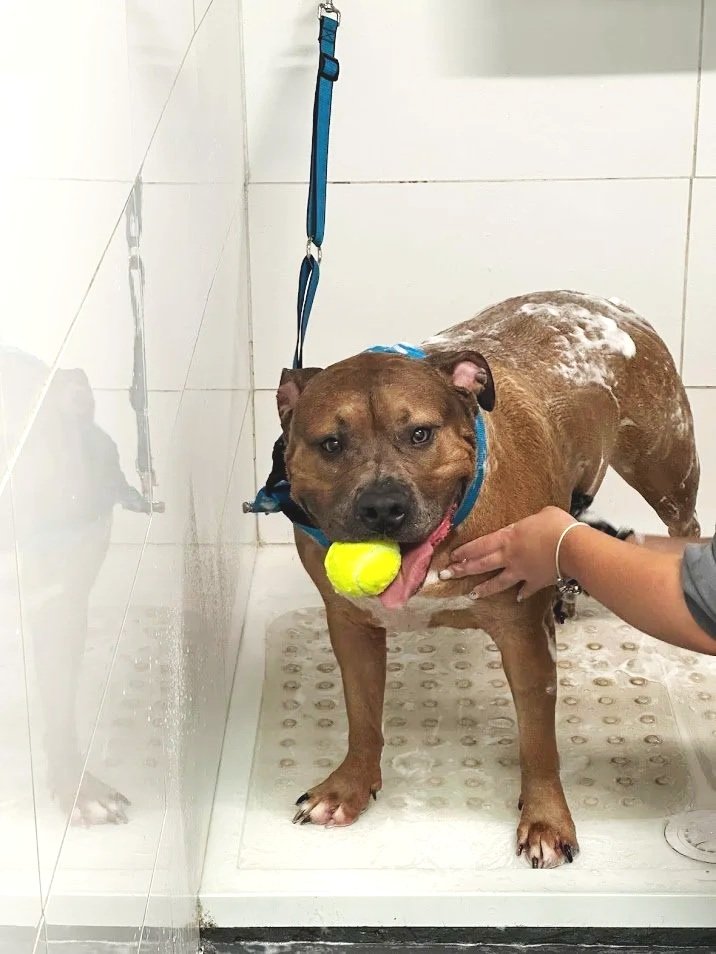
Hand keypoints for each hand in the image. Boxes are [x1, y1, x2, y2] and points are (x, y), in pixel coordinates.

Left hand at [440, 506, 575, 599]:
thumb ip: (532, 521)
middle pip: (481, 564)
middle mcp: (509, 556)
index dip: (464, 551)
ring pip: (498, 582)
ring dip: (484, 589)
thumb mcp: (543, 514)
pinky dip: (522, 594)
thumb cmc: (557, 526)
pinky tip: (517, 598)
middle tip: (447, 575)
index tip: (452, 557)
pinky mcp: (535, 582)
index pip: (479, 545)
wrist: (573, 548)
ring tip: (472, 595)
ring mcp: (521, 571)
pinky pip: (526, 589)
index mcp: (507, 538)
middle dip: (462, 570)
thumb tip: (536, 522)